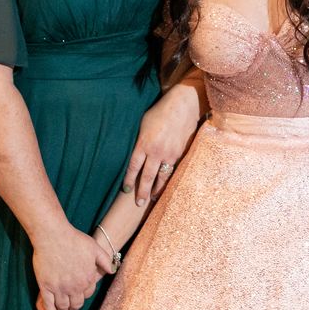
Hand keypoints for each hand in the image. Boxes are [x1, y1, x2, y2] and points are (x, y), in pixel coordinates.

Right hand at [31, 227, 112, 309]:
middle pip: (76, 305)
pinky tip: (51, 309)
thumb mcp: (94, 247)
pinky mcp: (46, 287)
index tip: (78, 292)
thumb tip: (112, 271)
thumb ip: (105, 260)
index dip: (83, 294)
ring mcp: (60, 288)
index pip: (87, 295)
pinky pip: (49, 306)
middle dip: (73, 305)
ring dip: (62, 308)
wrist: (53, 235)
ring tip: (60, 305)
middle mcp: (75, 287)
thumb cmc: (74, 239)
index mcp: (87, 279)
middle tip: (69, 303)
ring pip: (62, 307)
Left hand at [123, 84, 201, 206]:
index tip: (125, 190)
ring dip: (158, 189)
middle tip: (139, 203)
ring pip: (162, 176)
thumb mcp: (142, 124)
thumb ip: (138, 141)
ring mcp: (170, 154)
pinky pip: (173, 170)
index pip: (133, 167)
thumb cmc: (159, 112)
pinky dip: (169, 179)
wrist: (182, 106)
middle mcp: (156, 151)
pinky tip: (166, 184)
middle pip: (147, 177)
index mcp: (144, 143)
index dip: (129, 180)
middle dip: (143, 192)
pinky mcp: (180, 153)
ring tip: (154, 198)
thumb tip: (133, 153)